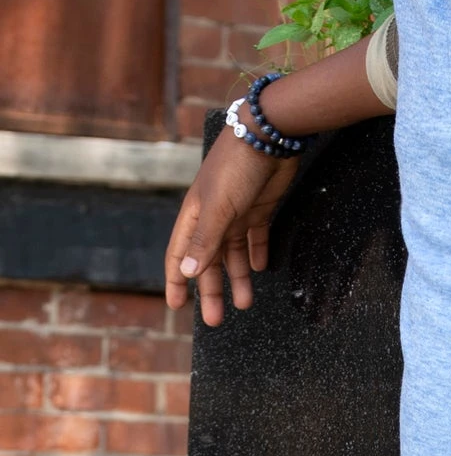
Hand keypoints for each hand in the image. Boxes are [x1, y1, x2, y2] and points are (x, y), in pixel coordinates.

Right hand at [164, 122, 299, 326]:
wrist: (269, 136)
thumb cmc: (236, 168)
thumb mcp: (219, 208)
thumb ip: (205, 240)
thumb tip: (186, 272)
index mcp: (195, 216)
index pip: (180, 255)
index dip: (177, 280)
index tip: (177, 306)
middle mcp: (214, 217)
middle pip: (209, 261)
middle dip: (211, 290)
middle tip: (216, 319)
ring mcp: (237, 213)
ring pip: (234, 254)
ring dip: (239, 278)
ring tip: (245, 303)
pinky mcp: (260, 207)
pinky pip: (256, 237)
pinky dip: (257, 253)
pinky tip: (262, 269)